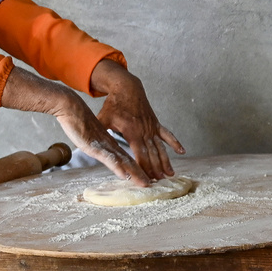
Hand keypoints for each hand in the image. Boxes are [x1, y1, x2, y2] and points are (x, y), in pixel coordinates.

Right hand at [0, 67, 147, 184]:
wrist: (71, 107)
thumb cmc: (79, 120)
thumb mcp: (90, 135)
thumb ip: (95, 143)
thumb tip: (99, 151)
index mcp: (110, 143)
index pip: (126, 157)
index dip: (137, 167)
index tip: (146, 177)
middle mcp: (111, 145)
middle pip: (129, 161)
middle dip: (142, 174)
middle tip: (152, 185)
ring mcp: (104, 145)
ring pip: (123, 161)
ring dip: (135, 173)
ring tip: (146, 183)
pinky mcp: (95, 145)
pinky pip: (109, 158)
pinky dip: (118, 167)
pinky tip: (126, 175)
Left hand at [90, 58, 184, 181]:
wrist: (127, 88)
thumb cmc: (113, 104)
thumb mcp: (104, 118)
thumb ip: (100, 132)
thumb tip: (88, 145)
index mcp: (132, 131)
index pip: (139, 154)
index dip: (143, 167)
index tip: (146, 178)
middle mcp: (145, 131)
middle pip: (152, 154)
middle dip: (156, 169)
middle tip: (159, 183)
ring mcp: (152, 127)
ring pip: (160, 147)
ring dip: (166, 161)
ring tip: (170, 174)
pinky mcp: (155, 123)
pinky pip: (167, 134)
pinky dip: (175, 143)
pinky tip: (183, 151)